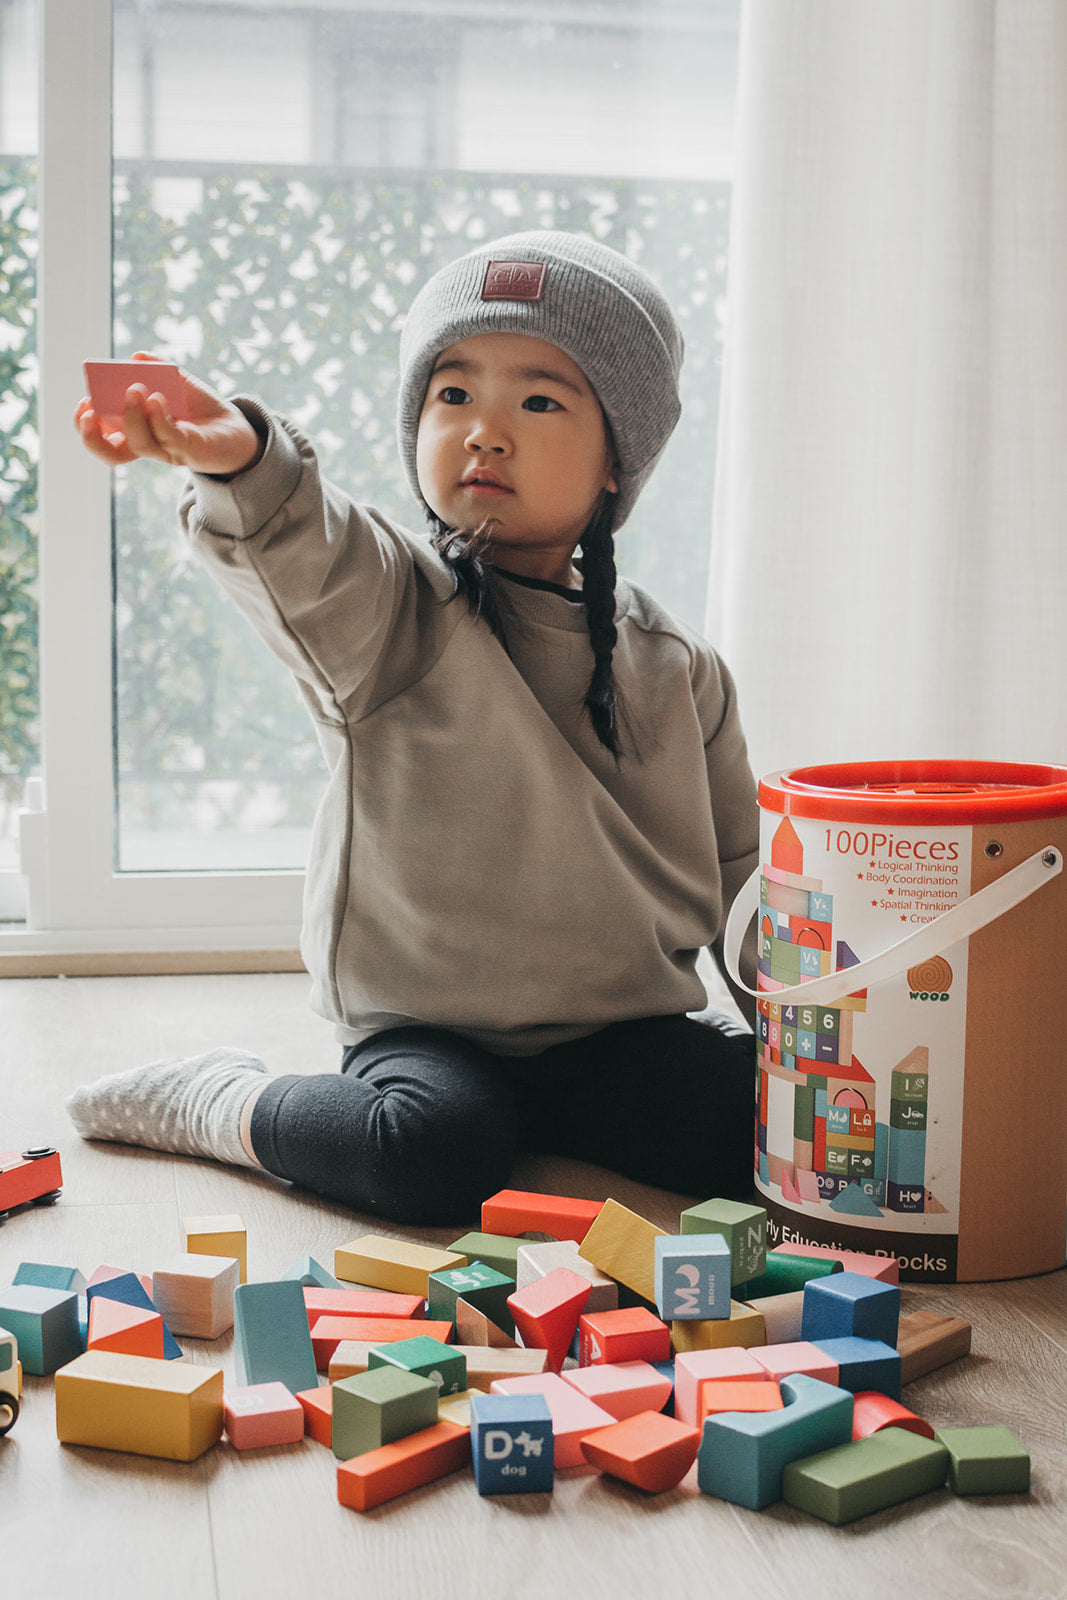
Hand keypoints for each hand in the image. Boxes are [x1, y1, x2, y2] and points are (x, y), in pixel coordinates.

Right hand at [74, 352, 264, 475]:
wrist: (236, 429)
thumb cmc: (200, 409)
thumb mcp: (177, 383)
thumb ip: (157, 369)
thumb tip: (137, 356)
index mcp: (136, 432)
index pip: (104, 440)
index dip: (87, 429)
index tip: (83, 404)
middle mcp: (149, 446)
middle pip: (113, 452)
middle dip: (95, 434)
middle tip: (91, 407)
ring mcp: (169, 452)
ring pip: (140, 443)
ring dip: (132, 415)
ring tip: (135, 388)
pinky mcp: (190, 451)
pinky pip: (170, 437)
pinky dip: (159, 417)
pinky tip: (158, 396)